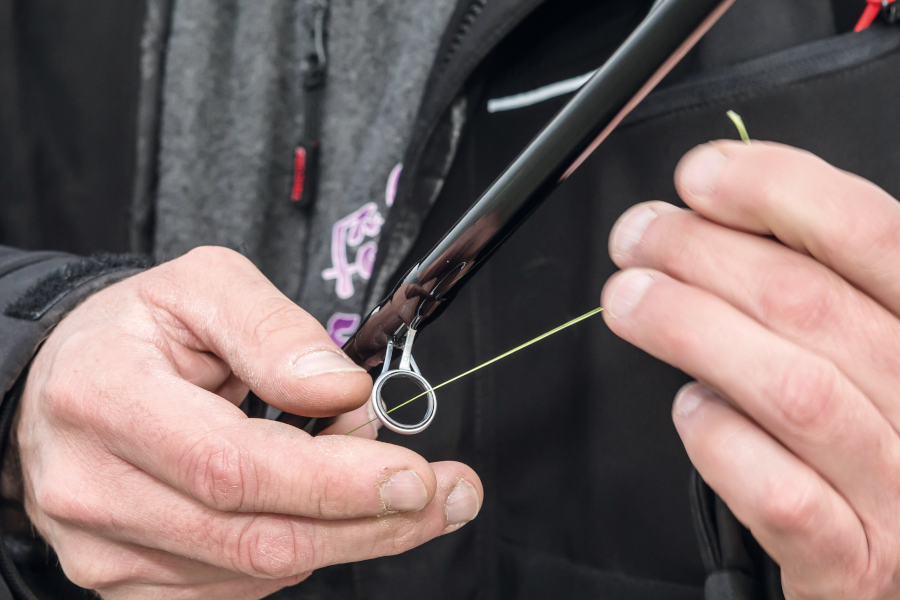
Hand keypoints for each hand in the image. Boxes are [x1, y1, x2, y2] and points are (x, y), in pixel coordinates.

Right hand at [17, 247, 481, 599]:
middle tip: (446, 495)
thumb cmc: (135, 329)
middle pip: (255, 538)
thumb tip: (342, 391)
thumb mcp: (203, 286)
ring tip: (380, 474)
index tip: (417, 475)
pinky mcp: (125, 582)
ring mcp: (106, 548)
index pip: (234, 467)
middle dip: (371, 523)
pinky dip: (302, 548)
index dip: (336, 481)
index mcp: (107, 397)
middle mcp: (94, 487)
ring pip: (255, 571)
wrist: (63, 382)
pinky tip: (325, 507)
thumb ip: (274, 330)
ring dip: (346, 531)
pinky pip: (236, 588)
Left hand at [603, 141, 899, 598]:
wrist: (890, 566)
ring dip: (690, 328)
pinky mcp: (854, 561)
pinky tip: (690, 409)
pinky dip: (720, 438)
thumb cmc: (865, 437)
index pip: (873, 234)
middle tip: (637, 238)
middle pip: (810, 303)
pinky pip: (780, 491)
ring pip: (791, 388)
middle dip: (701, 254)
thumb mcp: (864, 344)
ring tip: (628, 299)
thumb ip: (812, 285)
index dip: (778, 190)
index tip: (701, 176)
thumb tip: (713, 216)